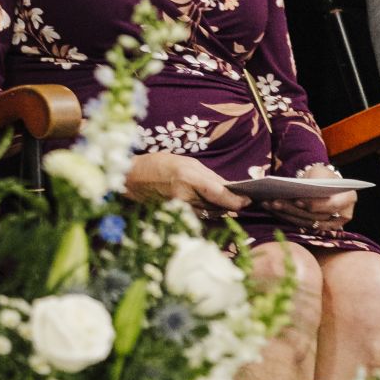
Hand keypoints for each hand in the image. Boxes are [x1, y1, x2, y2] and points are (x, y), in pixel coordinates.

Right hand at [124, 152, 249, 215]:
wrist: (132, 179)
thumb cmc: (159, 165)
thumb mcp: (187, 163)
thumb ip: (208, 176)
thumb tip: (227, 187)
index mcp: (188, 178)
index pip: (218, 193)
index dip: (235, 199)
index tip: (247, 200)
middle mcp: (185, 196)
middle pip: (216, 206)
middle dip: (230, 204)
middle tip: (242, 200)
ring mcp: (179, 209)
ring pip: (208, 213)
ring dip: (220, 209)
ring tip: (229, 203)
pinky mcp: (175, 216)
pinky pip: (198, 216)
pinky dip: (207, 212)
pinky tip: (210, 207)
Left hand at [265, 163, 357, 230]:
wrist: (322, 183)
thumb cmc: (322, 175)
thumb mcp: (320, 172)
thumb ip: (314, 181)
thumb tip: (300, 192)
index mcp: (348, 198)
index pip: (332, 205)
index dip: (315, 205)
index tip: (297, 200)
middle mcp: (342, 215)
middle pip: (315, 216)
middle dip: (293, 209)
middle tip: (275, 201)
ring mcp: (330, 225)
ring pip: (305, 222)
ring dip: (285, 213)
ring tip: (269, 204)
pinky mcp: (317, 229)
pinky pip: (300, 225)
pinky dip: (285, 217)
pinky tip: (272, 209)